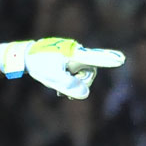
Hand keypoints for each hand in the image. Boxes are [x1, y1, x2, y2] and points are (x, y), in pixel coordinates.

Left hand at [0, 38, 124, 99]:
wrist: (24, 56)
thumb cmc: (38, 65)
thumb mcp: (51, 77)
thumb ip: (68, 85)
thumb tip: (86, 94)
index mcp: (74, 53)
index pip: (94, 57)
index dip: (107, 60)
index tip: (121, 60)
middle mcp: (77, 51)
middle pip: (90, 70)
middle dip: (80, 83)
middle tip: (64, 94)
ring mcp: (73, 54)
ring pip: (83, 72)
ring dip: (74, 83)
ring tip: (59, 91)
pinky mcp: (69, 58)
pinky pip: (76, 71)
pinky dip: (70, 80)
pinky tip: (60, 89)